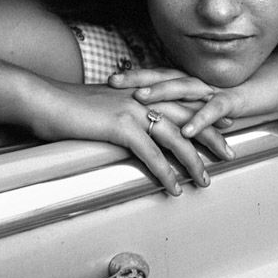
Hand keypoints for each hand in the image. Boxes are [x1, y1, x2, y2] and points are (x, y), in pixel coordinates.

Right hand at [25, 78, 233, 195]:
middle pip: (189, 118)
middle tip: (230, 153)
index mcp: (143, 89)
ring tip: (206, 179)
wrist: (47, 98)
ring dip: (193, 161)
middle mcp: (144, 97)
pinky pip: (151, 154)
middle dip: (212, 136)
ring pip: (175, 138)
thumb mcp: (106, 99)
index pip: (183, 100)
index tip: (225, 122)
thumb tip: (136, 122)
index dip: (206, 112)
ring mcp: (134, 110)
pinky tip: (174, 187)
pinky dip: (165, 173)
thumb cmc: (72, 103)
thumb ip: (127, 107)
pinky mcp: (121, 127)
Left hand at [114, 53, 277, 138]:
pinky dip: (199, 120)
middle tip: (111, 81)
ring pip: (184, 89)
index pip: (158, 74)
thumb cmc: (242, 92)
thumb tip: (168, 117)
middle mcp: (199, 81)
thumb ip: (190, 104)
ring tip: (140, 99)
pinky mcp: (233, 102)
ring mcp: (215, 89)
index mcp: (192, 80)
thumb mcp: (210, 98)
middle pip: (163, 76)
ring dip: (161, 93)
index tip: (109, 77)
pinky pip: (213, 111)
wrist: (277, 83)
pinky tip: (186, 130)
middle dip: (137, 79)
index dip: (134, 75)